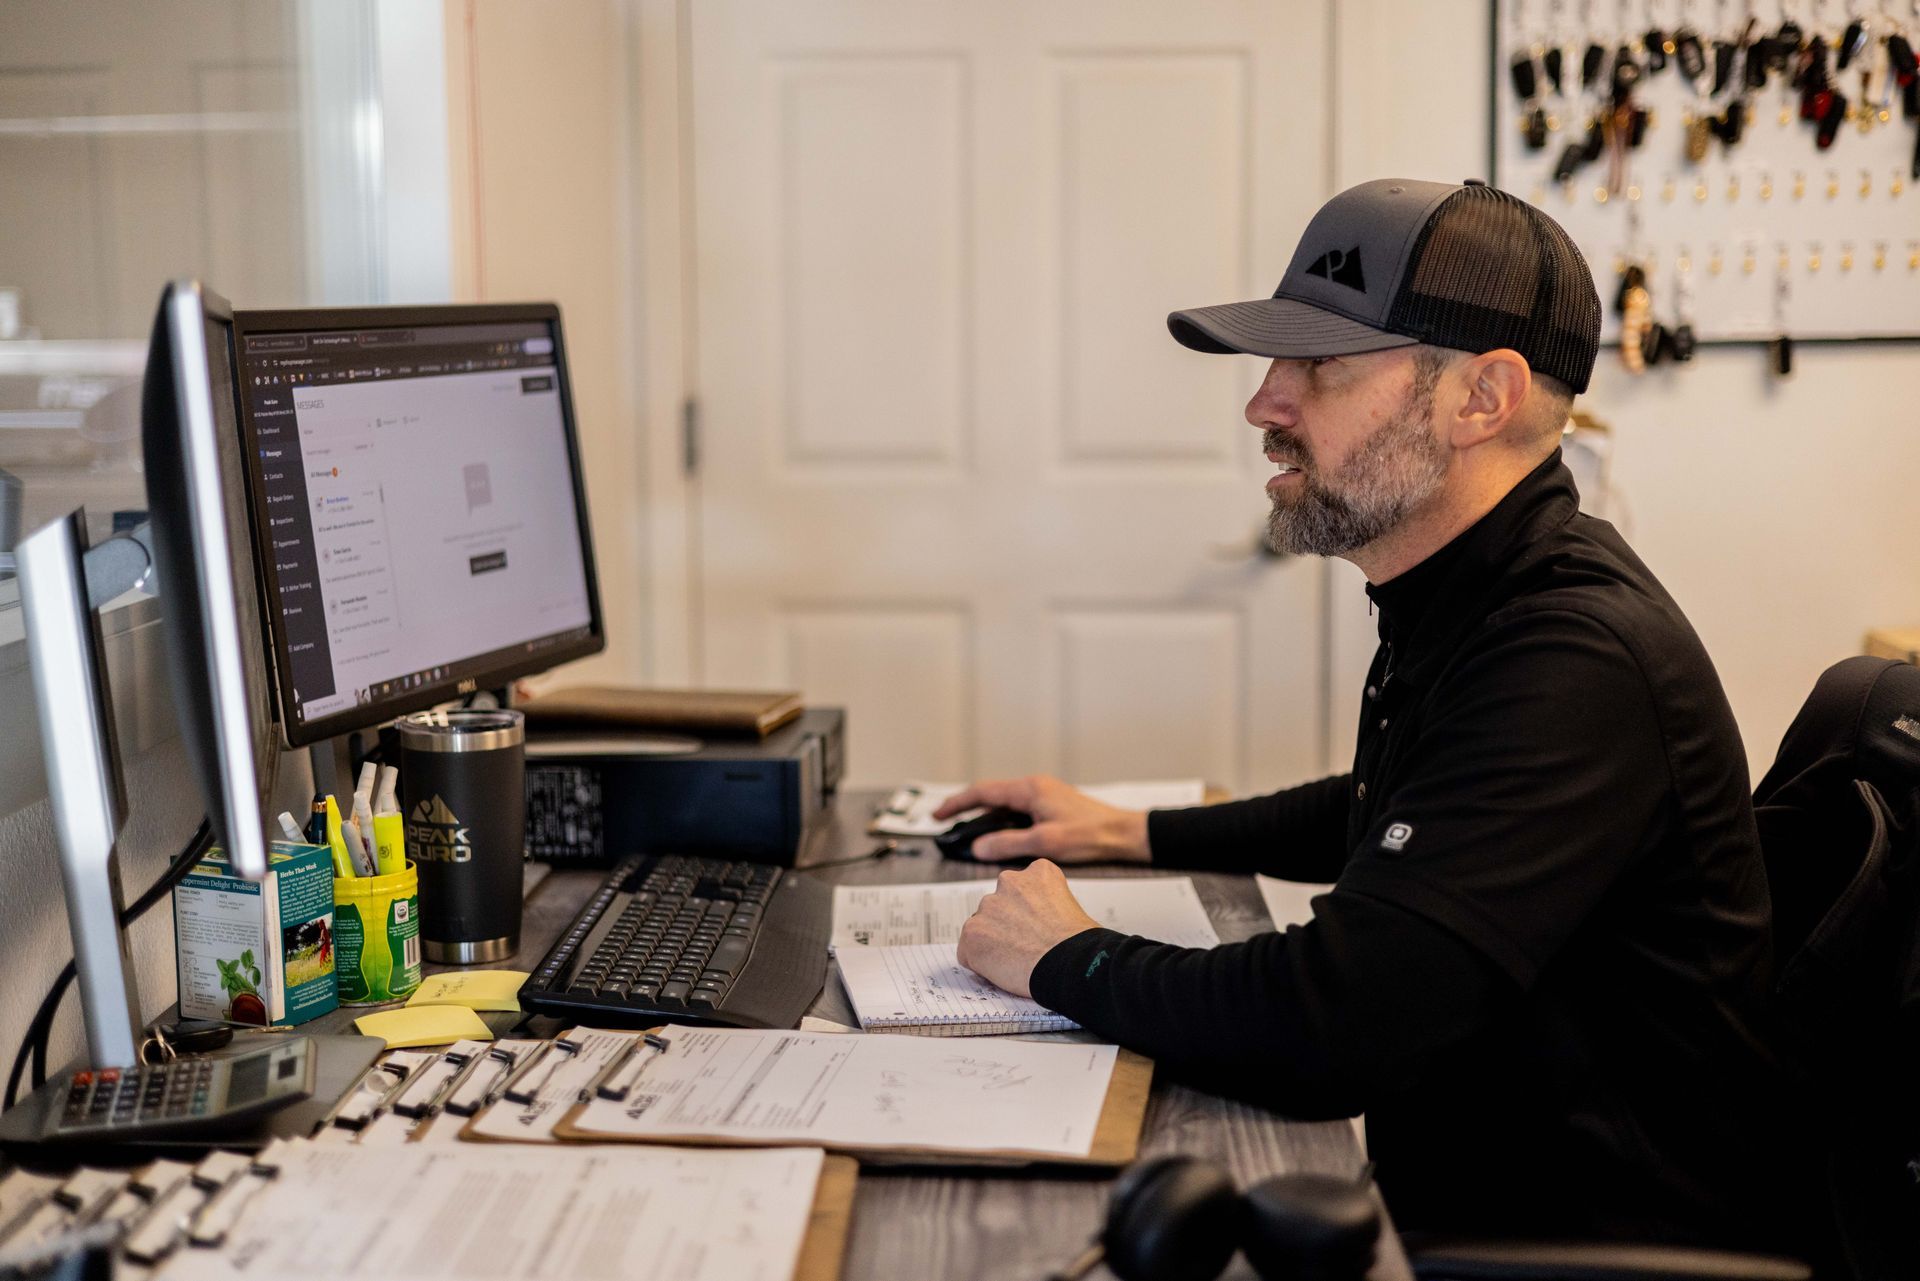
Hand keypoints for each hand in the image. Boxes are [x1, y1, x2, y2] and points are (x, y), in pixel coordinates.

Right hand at [931, 775, 1150, 863]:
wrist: (1123, 834)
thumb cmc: (1092, 834)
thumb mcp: (1045, 843)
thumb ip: (1008, 844)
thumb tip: (978, 847)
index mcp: (1030, 789)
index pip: (982, 792)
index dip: (957, 804)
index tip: (938, 815)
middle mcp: (1034, 788)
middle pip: (990, 796)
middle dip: (966, 811)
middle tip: (946, 825)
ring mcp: (1043, 796)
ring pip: (1004, 806)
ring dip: (985, 820)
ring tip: (969, 837)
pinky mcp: (1050, 807)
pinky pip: (1018, 812)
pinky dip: (1002, 824)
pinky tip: (1000, 840)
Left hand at [955, 861, 1100, 997]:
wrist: (1071, 964)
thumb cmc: (1081, 944)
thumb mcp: (1072, 907)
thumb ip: (1049, 905)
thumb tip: (1043, 924)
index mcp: (1038, 872)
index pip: (1022, 888)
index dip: (1028, 911)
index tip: (1035, 926)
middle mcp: (1009, 882)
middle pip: (999, 904)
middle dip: (1007, 924)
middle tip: (1024, 945)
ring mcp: (988, 907)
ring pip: (982, 927)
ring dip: (993, 941)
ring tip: (1017, 960)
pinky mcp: (973, 934)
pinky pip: (968, 952)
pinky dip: (981, 963)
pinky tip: (1004, 970)